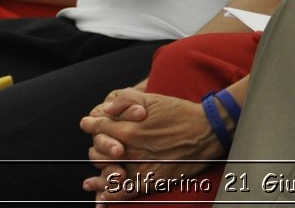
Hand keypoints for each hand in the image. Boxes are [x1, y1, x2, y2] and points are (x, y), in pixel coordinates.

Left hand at [81, 88, 218, 201]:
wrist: (207, 130)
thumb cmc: (181, 112)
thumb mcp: (153, 98)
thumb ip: (126, 100)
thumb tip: (106, 108)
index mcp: (128, 129)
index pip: (99, 128)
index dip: (92, 125)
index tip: (87, 124)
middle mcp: (130, 150)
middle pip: (99, 153)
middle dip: (95, 150)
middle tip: (94, 150)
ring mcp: (139, 167)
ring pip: (108, 175)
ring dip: (97, 179)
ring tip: (89, 183)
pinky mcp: (151, 180)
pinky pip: (125, 192)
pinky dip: (113, 195)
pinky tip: (105, 196)